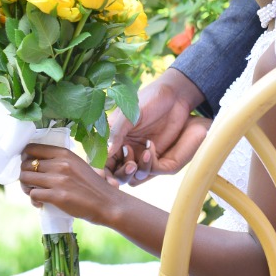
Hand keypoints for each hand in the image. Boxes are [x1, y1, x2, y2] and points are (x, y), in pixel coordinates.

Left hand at [20, 144, 117, 224]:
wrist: (107, 203)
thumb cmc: (93, 185)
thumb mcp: (77, 165)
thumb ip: (60, 162)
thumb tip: (37, 165)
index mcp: (64, 153)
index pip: (32, 148)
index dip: (25, 158)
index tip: (28, 166)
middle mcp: (60, 164)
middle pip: (26, 165)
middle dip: (24, 175)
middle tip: (31, 184)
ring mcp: (58, 180)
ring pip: (25, 178)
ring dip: (26, 188)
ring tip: (34, 193)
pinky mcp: (57, 196)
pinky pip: (33, 194)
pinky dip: (33, 200)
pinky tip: (40, 204)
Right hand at [106, 68, 210, 184]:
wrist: (175, 97)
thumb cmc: (149, 99)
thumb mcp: (130, 113)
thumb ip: (117, 132)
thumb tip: (106, 152)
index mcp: (111, 138)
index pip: (100, 160)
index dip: (100, 172)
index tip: (104, 178)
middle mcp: (122, 149)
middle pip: (114, 173)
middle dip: (118, 176)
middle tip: (129, 168)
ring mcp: (138, 153)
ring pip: (130, 176)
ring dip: (132, 172)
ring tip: (138, 158)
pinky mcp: (153, 157)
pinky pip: (146, 170)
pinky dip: (147, 165)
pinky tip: (150, 147)